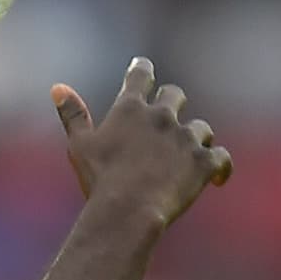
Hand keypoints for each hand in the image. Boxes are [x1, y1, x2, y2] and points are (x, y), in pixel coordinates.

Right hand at [51, 57, 231, 226]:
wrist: (128, 211)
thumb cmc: (100, 180)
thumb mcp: (80, 145)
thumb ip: (73, 115)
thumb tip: (58, 88)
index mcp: (131, 108)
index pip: (141, 74)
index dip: (142, 69)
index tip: (143, 68)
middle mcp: (162, 116)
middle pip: (175, 95)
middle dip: (172, 103)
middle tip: (167, 118)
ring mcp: (185, 138)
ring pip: (201, 128)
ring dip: (196, 138)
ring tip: (189, 154)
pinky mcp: (204, 163)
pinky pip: (222, 158)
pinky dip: (221, 167)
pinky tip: (219, 178)